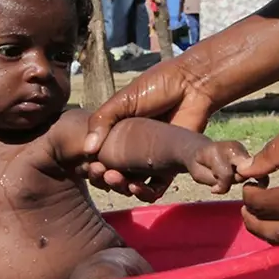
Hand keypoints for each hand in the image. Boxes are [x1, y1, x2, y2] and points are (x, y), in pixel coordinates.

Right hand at [83, 55, 215, 200]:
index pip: (100, 157)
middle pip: (114, 173)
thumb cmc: (157, 86)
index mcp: (119, 133)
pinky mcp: (170, 165)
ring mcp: (151, 158)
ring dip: (122, 187)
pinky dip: (146, 193)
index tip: (88, 167)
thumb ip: (102, 120)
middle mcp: (133, 149)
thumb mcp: (123, 99)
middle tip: (102, 174)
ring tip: (117, 180)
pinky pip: (156, 187)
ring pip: (133, 183)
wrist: (191, 85)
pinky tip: (136, 187)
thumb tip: (87, 150)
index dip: (92, 165)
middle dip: (104, 179)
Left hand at [185, 140, 259, 194]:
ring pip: (247, 172)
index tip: (214, 187)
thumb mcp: (199, 176)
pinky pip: (248, 169)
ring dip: (236, 177)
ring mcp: (241, 148)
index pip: (227, 175)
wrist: (199, 149)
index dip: (221, 186)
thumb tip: (236, 181)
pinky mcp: (246, 151)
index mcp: (216, 151)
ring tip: (224, 173)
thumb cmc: (198, 165)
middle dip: (234, 180)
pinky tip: (231, 170)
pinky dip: (240, 173)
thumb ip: (216, 181)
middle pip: (243, 173)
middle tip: (221, 178)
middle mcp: (232, 146)